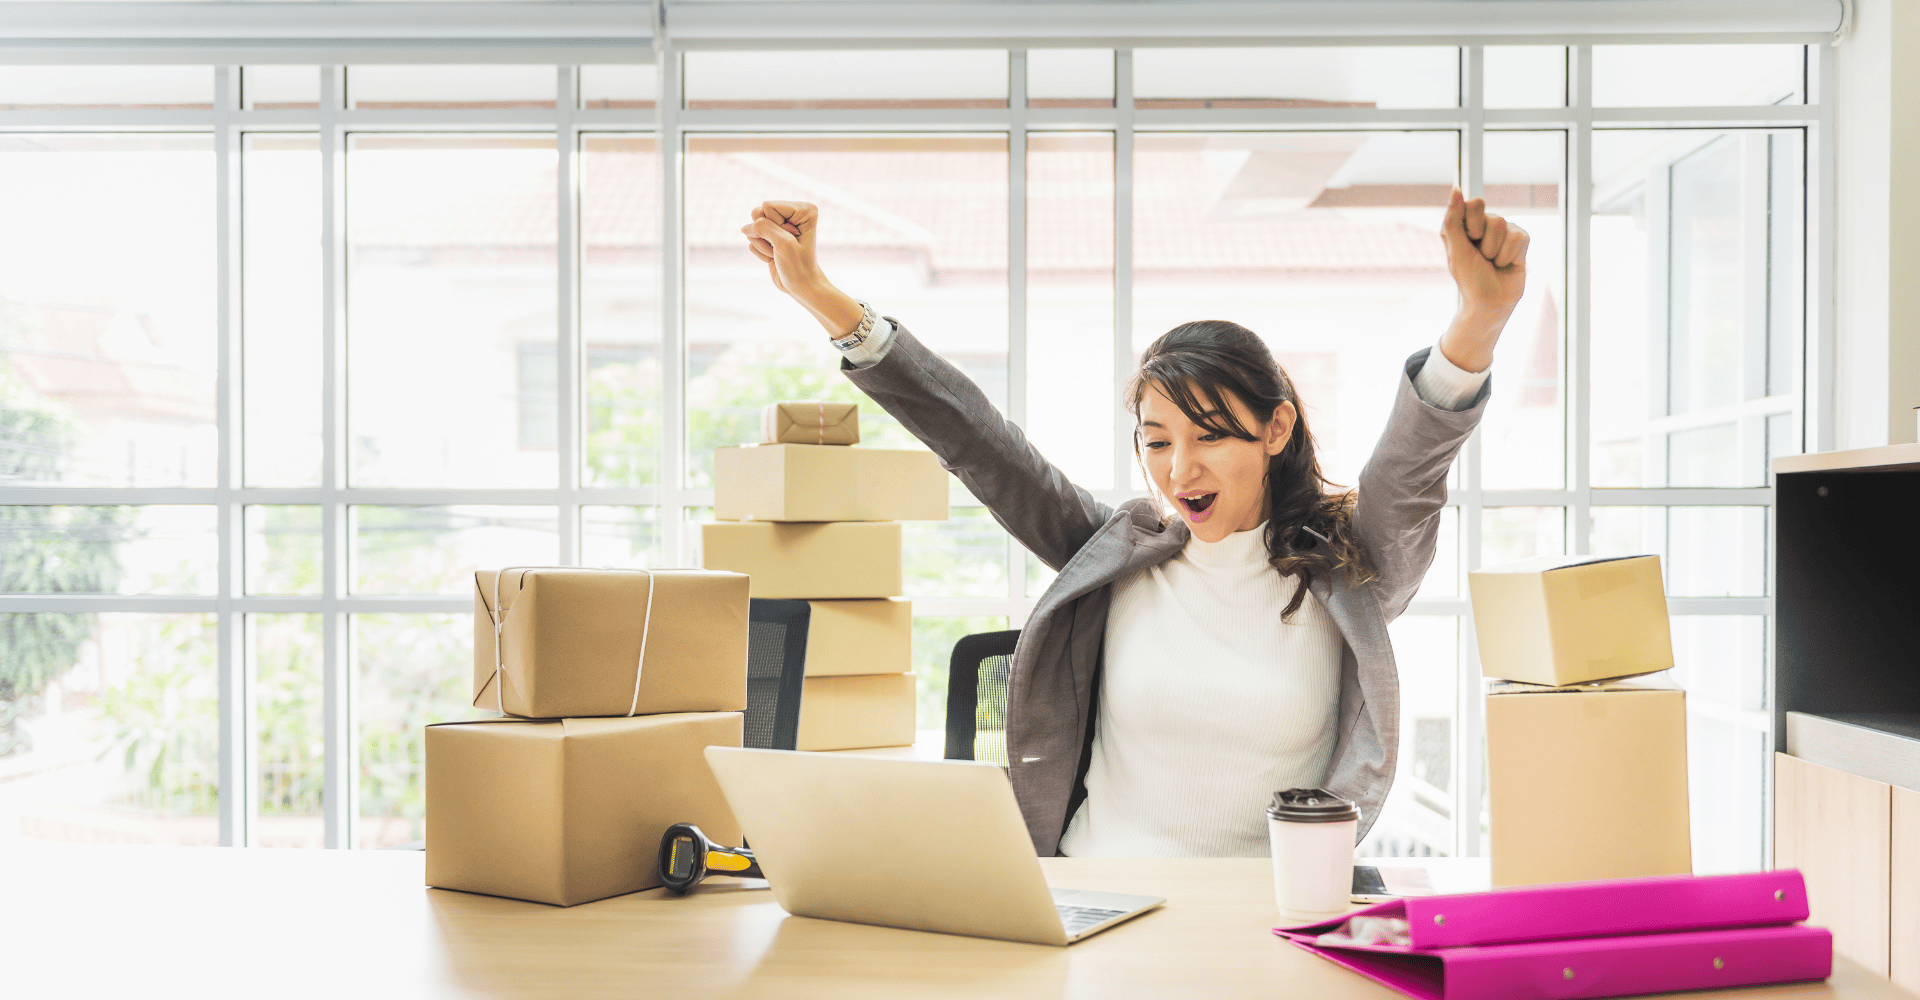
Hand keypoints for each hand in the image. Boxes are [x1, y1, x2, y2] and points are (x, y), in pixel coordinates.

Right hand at [741, 200, 863, 335]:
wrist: (801, 286)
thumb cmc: (798, 266)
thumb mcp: (782, 243)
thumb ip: (762, 227)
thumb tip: (744, 228)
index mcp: (803, 209)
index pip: (768, 206)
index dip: (773, 226)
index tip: (789, 240)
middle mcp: (792, 213)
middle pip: (758, 213)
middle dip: (765, 234)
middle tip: (781, 247)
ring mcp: (780, 225)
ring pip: (753, 227)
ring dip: (762, 244)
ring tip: (777, 253)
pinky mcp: (770, 236)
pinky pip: (753, 238)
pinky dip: (760, 251)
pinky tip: (774, 257)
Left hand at [1440, 188, 1528, 318]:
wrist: (1490, 302)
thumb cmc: (1469, 278)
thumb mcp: (1457, 250)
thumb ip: (1453, 219)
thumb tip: (1456, 188)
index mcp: (1465, 224)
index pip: (1475, 204)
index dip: (1473, 224)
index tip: (1470, 241)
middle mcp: (1484, 224)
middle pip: (1493, 217)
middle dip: (1485, 241)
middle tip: (1481, 256)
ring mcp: (1504, 231)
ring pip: (1505, 227)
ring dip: (1496, 251)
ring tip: (1492, 263)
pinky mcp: (1521, 240)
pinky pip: (1519, 238)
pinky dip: (1509, 255)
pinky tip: (1506, 264)